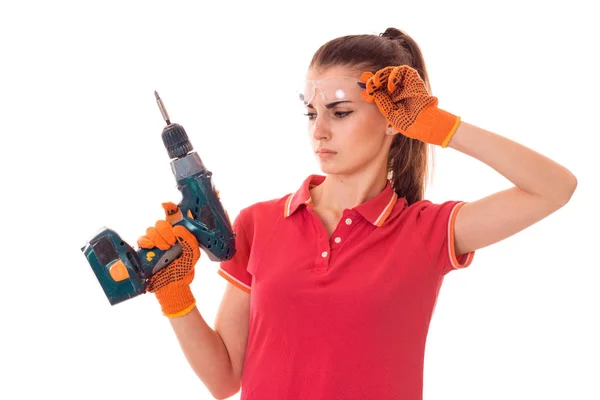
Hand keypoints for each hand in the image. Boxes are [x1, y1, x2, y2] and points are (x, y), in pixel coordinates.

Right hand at [137, 202, 199, 316]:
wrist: (173, 286)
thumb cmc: (184, 269)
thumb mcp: (193, 254)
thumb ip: (189, 239)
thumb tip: (177, 228)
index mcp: (179, 233)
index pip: (173, 215)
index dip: (169, 207)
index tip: (166, 204)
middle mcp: (166, 235)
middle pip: (161, 222)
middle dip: (166, 231)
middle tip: (171, 243)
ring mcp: (155, 242)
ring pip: (151, 229)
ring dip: (158, 238)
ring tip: (164, 249)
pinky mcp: (145, 250)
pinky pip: (142, 239)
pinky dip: (146, 242)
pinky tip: (152, 248)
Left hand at [360, 65, 460, 146]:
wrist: (422, 123)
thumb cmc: (406, 122)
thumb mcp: (388, 111)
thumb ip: (379, 100)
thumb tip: (366, 92)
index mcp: (390, 97)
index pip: (377, 87)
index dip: (370, 86)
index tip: (363, 89)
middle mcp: (397, 89)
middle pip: (382, 78)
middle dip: (373, 80)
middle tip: (368, 85)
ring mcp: (405, 83)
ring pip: (390, 72)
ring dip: (381, 75)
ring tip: (375, 83)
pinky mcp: (413, 78)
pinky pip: (402, 70)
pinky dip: (394, 75)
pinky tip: (390, 86)